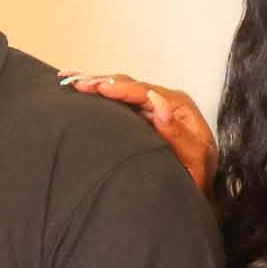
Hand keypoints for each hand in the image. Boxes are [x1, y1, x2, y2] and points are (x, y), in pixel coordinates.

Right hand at [60, 71, 217, 192]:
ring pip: (120, 90)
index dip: (118, 88)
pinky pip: (119, 101)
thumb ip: (176, 132)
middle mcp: (166, 102)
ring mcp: (153, 107)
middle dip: (100, 82)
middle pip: (128, 86)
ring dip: (95, 84)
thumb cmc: (197, 176)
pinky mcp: (143, 116)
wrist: (197, 188)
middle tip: (75, 81)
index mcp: (178, 107)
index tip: (98, 87)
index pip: (143, 92)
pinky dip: (99, 93)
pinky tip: (82, 89)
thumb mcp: (193, 158)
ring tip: (70, 79)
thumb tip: (158, 102)